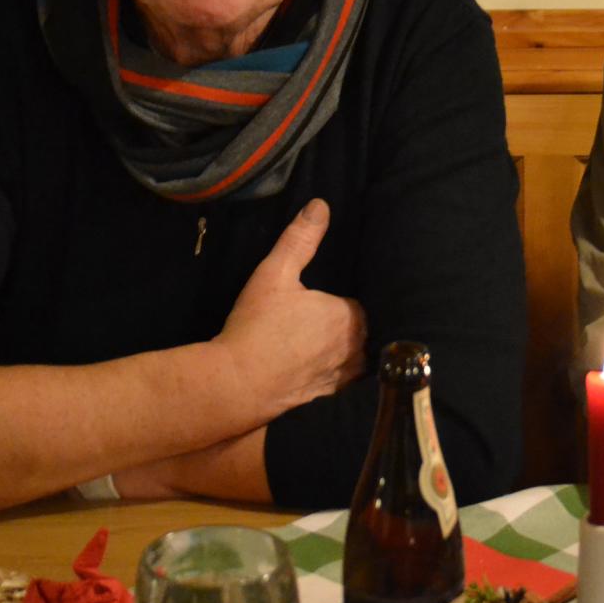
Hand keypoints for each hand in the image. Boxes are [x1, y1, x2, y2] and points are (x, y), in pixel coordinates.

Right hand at [217, 200, 366, 416]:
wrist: (237, 384)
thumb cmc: (257, 326)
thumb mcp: (274, 273)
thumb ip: (299, 240)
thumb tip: (320, 205)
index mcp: (349, 316)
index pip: (363, 303)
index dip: (351, 299)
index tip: (338, 296)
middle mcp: (354, 349)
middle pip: (366, 331)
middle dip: (355, 324)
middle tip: (331, 315)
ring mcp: (342, 377)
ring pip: (359, 359)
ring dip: (351, 351)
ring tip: (331, 341)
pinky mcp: (325, 397)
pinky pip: (343, 382)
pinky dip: (336, 374)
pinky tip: (318, 368)